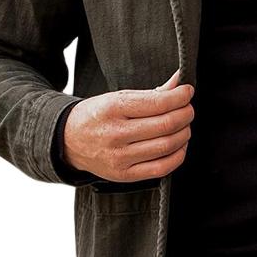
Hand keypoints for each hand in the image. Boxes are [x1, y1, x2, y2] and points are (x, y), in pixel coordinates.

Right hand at [61, 68, 194, 182]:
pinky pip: (162, 168)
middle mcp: (115, 134)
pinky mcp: (124, 175)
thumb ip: (152, 92)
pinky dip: (178, 155)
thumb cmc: (98, 115)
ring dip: (185, 133)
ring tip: (184, 125)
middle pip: (166, 124)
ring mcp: (120, 157)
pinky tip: (179, 145)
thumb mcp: (119, 97)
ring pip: (167, 145)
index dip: (180, 96)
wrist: (68, 141)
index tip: (188, 91)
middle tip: (188, 109)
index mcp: (113, 108)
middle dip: (186, 114)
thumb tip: (180, 82)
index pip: (158, 102)